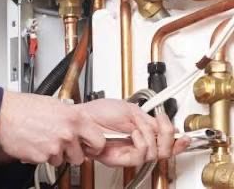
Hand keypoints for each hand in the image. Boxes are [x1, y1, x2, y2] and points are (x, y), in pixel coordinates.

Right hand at [0, 91, 105, 166]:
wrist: (2, 115)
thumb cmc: (23, 107)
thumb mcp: (53, 103)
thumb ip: (70, 114)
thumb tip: (79, 122)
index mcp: (73, 118)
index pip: (99, 140)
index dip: (94, 145)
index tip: (90, 145)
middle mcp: (67, 133)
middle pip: (80, 156)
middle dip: (72, 152)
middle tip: (61, 142)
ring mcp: (55, 147)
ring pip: (63, 160)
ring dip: (55, 153)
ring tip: (43, 139)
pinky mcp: (42, 157)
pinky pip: (47, 161)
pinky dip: (41, 155)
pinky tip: (35, 142)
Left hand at [75, 99, 189, 166]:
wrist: (83, 119)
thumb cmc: (99, 112)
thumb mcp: (131, 110)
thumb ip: (150, 121)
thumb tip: (166, 126)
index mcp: (142, 129)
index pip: (165, 139)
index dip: (178, 141)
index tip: (185, 137)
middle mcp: (138, 142)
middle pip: (166, 149)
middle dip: (168, 137)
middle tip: (162, 128)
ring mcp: (131, 151)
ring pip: (155, 153)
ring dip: (150, 137)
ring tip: (138, 129)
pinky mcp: (122, 158)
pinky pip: (141, 155)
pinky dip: (141, 143)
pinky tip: (133, 135)